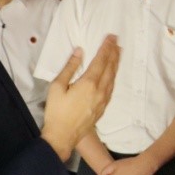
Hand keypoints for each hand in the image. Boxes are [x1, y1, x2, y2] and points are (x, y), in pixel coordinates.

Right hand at [43, 37, 120, 159]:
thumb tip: (80, 52)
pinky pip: (112, 87)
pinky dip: (114, 76)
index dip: (106, 48)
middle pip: (110, 68)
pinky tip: (113, 74)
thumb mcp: (57, 86)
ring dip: (116, 64)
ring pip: (113, 78)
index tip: (111, 37)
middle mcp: (100, 90)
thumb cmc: (56, 111)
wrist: (63, 137)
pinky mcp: (103, 107)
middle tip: (117, 41)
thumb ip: (70, 68)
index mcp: (89, 83)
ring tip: (118, 53)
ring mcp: (104, 100)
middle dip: (114, 53)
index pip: (101, 60)